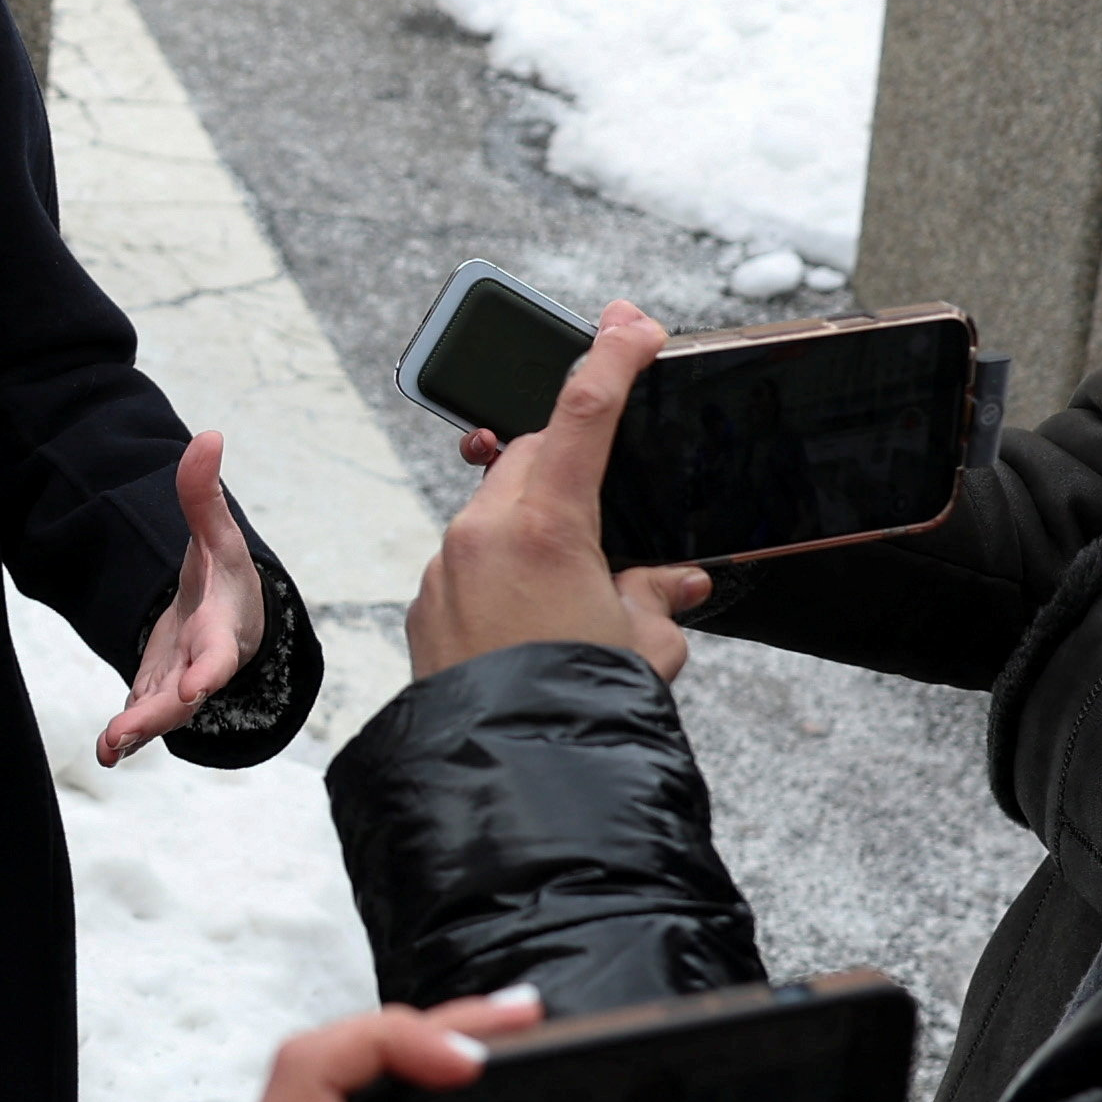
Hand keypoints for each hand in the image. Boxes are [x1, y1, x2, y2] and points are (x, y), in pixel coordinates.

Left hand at [97, 431, 267, 762]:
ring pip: (158, 715)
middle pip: (184, 696)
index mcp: (222, 629)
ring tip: (111, 746)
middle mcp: (201, 666)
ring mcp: (176, 687)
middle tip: (132, 730)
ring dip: (136, 730)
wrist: (228, 622)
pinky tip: (106, 752)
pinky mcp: (154, 696)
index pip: (218, 653)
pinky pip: (140, 721)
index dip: (208, 670)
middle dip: (162, 713)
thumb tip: (207, 436)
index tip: (197, 687)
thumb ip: (204, 495)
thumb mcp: (218, 538)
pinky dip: (126, 739)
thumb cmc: (227, 580)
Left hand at [413, 305, 704, 682]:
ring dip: (536, 524)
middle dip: (573, 464)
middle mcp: (485, 533)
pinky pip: (469, 562)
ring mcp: (447, 569)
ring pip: (497, 510)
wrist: (505, 775)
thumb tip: (674, 582)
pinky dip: (503, 570)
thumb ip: (657, 594)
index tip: (631, 325)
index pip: (583, 412)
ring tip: (579, 587)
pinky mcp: (426, 607)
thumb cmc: (577, 706)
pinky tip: (533, 618)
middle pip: (533, 458)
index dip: (611, 359)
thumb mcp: (644, 644)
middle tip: (614, 504)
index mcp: (547, 526)